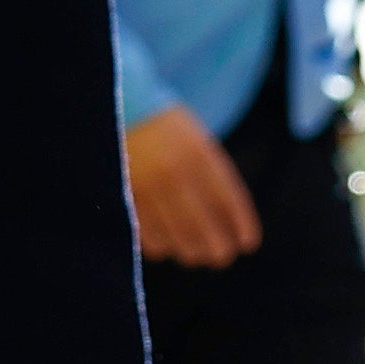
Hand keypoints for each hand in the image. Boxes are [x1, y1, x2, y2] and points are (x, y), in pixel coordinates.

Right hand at [122, 108, 259, 268]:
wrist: (116, 106)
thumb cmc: (163, 126)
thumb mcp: (195, 139)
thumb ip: (211, 173)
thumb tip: (227, 219)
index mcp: (198, 153)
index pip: (229, 199)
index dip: (242, 225)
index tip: (248, 244)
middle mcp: (175, 172)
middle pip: (203, 226)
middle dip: (217, 250)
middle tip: (221, 257)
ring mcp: (147, 186)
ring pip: (175, 238)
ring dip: (189, 251)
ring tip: (194, 254)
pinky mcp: (125, 197)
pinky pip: (148, 236)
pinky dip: (161, 245)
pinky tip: (167, 245)